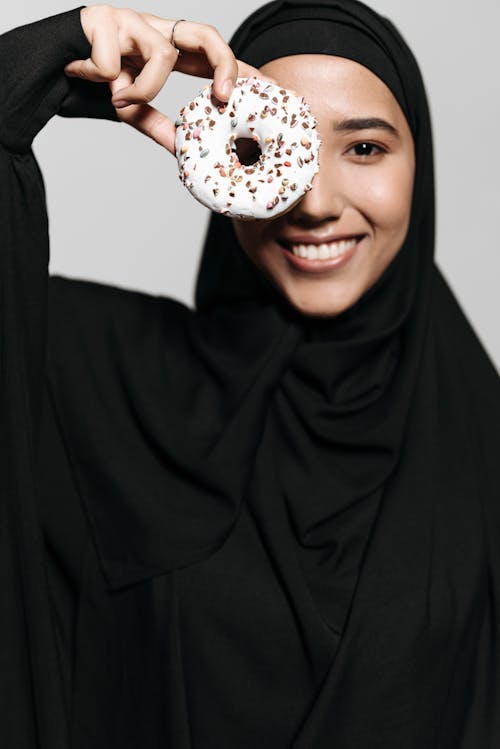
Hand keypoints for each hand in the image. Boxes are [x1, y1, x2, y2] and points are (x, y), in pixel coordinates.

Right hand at [64, 4, 275, 153]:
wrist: (43, 68)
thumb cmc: (89, 84)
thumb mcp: (129, 107)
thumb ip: (155, 123)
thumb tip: (181, 150)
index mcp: (165, 49)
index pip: (212, 55)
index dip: (239, 69)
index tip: (266, 91)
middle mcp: (154, 30)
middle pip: (205, 33)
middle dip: (224, 64)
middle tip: (226, 97)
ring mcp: (131, 21)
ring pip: (162, 54)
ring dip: (142, 88)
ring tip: (116, 96)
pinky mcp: (104, 19)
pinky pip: (118, 62)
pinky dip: (104, 79)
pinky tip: (85, 74)